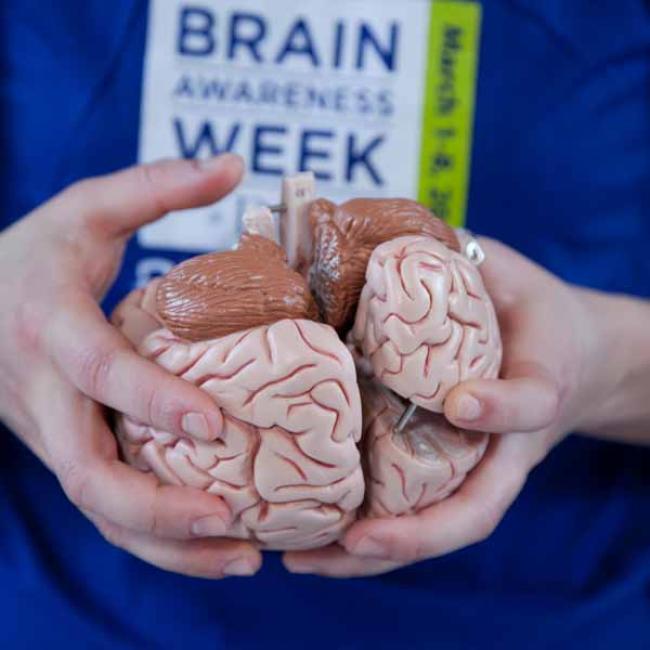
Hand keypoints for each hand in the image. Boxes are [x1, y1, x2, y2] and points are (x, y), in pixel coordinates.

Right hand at [0, 155, 261, 577]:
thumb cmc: (33, 256)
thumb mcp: (85, 209)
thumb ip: (155, 186)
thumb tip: (232, 163)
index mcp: (49, 329)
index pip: (97, 372)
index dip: (148, 399)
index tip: (213, 421)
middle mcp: (46, 397)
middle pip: (87, 472)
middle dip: (156, 507)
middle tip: (234, 518)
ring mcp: (53, 435)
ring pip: (99, 511)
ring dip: (167, 546)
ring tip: (244, 558)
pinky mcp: (69, 452)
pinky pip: (110, 510)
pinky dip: (160, 540)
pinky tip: (217, 547)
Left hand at [284, 238, 602, 576]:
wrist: (564, 354)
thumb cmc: (535, 317)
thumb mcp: (512, 278)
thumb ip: (462, 256)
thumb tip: (371, 220)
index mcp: (533, 391)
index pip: (532, 406)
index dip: (502, 408)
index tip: (464, 402)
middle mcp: (501, 446)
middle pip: (471, 509)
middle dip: (413, 533)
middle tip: (353, 540)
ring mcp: (473, 467)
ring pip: (432, 526)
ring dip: (370, 553)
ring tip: (301, 562)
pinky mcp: (442, 468)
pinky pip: (405, 508)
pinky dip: (361, 533)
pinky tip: (305, 537)